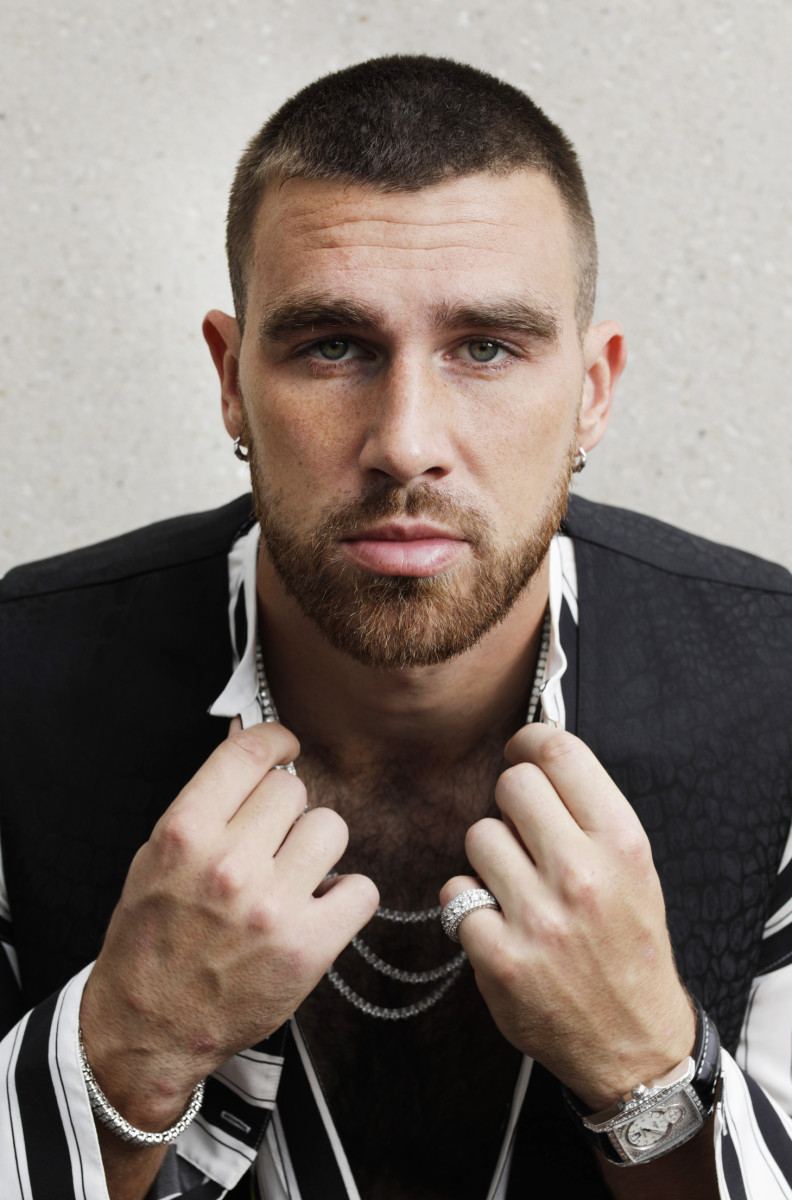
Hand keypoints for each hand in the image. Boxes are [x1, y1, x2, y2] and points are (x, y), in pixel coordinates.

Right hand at [81, 720, 378, 1127]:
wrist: (148, 1028)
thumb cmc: (151, 942)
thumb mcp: (156, 858)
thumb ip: (206, 806)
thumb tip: (255, 752)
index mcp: (184, 835)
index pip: (248, 753)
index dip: (274, 739)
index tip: (284, 745)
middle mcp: (229, 865)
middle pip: (293, 789)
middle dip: (286, 811)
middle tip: (271, 842)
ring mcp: (271, 907)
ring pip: (331, 828)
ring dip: (317, 849)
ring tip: (294, 876)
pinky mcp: (308, 948)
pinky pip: (361, 889)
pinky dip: (346, 897)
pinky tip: (317, 908)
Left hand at [439, 725, 693, 1109]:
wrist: (633, 1041)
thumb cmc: (627, 944)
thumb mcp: (635, 868)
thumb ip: (587, 810)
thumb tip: (533, 752)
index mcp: (621, 844)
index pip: (560, 753)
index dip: (529, 742)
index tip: (520, 754)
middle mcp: (582, 875)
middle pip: (511, 786)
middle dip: (510, 804)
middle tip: (523, 834)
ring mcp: (539, 919)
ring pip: (477, 836)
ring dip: (488, 857)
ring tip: (515, 885)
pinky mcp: (500, 958)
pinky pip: (455, 893)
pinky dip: (468, 905)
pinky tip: (497, 922)